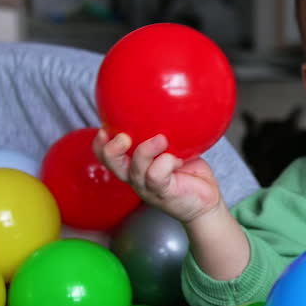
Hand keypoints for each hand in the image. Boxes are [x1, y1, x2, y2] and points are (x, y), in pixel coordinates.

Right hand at [94, 129, 223, 223]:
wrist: (206, 201)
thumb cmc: (189, 174)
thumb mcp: (175, 149)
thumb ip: (166, 134)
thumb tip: (169, 105)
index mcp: (134, 166)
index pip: (106, 156)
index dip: (99, 144)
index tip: (104, 127)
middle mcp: (136, 177)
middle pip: (111, 164)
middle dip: (112, 149)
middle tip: (124, 137)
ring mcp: (147, 187)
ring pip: (136, 167)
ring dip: (146, 150)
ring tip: (161, 139)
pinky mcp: (163, 192)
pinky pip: (157, 174)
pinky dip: (167, 161)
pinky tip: (179, 159)